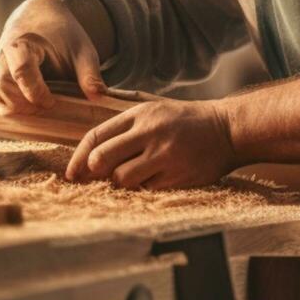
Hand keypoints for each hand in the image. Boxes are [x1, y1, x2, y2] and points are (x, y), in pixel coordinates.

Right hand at [0, 0, 106, 114]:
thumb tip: (98, 98)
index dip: (35, 92)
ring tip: (40, 109)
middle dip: (24, 103)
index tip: (52, 102)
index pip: (21, 71)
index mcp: (23, 43)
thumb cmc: (63, 34)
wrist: (41, 16)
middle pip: (3, 84)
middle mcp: (3, 55)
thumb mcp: (81, 50)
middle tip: (47, 107)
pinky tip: (31, 111)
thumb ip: (90, 74)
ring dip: (17, 109)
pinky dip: (11, 110)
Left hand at [67, 98, 236, 189]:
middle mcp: (149, 132)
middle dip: (94, 173)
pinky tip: (156, 179)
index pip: (96, 136)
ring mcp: (164, 155)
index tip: (72, 173)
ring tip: (136, 175)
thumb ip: (124, 126)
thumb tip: (90, 154)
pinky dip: (145, 189)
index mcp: (139, 114)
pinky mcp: (177, 175)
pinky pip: (147, 190)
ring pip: (122, 179)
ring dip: (122, 183)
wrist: (227, 129)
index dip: (79, 157)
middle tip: (97, 178)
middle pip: (102, 159)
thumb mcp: (154, 110)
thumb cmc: (185, 122)